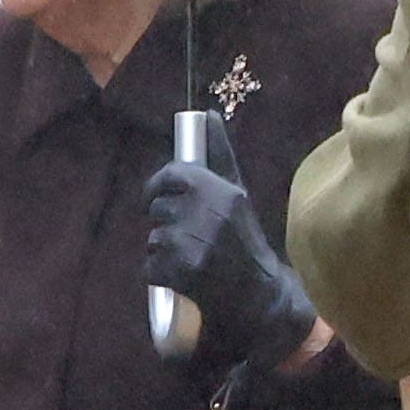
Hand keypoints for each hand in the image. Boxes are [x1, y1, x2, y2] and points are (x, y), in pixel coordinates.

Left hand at [146, 135, 320, 373]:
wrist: (259, 295)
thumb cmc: (244, 240)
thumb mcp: (237, 194)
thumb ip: (219, 155)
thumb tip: (207, 114)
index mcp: (221, 191)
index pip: (172, 175)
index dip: (158, 186)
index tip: (158, 197)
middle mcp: (209, 214)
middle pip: (158, 208)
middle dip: (166, 223)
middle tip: (188, 238)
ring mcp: (195, 244)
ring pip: (153, 239)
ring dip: (163, 251)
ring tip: (191, 258)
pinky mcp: (184, 273)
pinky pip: (150, 267)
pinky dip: (159, 275)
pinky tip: (182, 278)